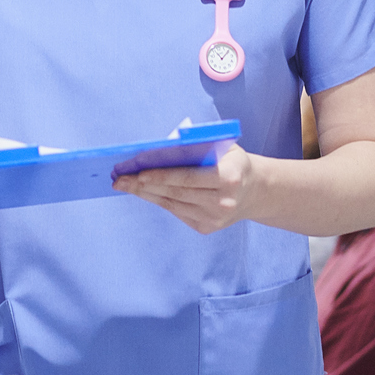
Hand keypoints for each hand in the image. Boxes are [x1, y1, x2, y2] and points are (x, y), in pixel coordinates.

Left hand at [114, 146, 259, 234]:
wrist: (255, 192)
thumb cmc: (233, 162)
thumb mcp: (225, 147)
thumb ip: (200, 146)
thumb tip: (163, 146)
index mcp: (229, 177)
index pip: (189, 177)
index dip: (162, 176)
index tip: (139, 173)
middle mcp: (222, 202)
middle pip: (176, 193)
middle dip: (144, 185)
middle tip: (120, 179)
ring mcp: (214, 219)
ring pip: (172, 204)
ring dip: (146, 194)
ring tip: (125, 185)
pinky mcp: (206, 228)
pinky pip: (176, 211)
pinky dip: (158, 200)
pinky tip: (143, 192)